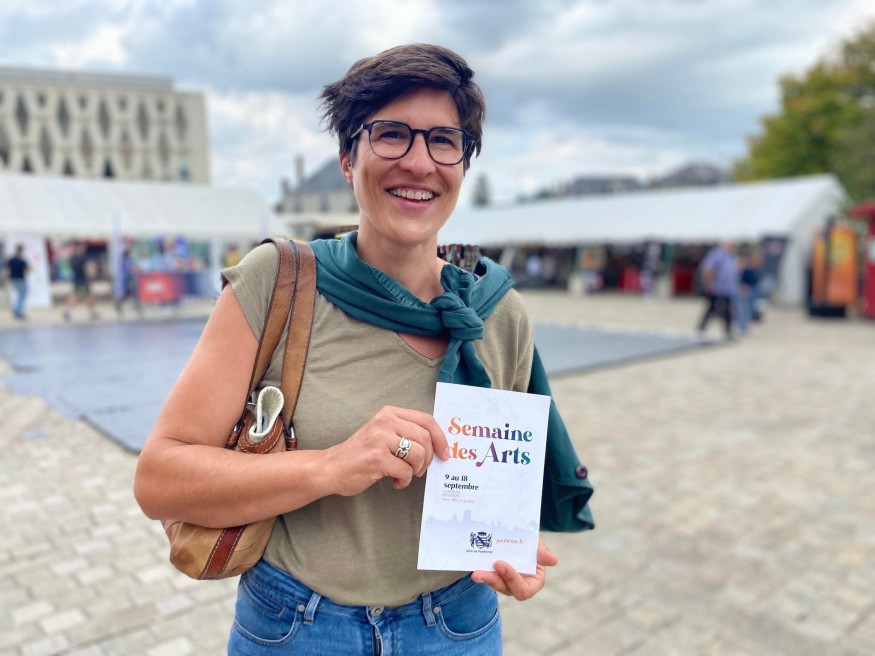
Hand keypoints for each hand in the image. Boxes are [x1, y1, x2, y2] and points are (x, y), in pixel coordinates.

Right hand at [326, 406, 448, 495]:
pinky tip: (394, 482)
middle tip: (419, 469)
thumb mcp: (383, 433)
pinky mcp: (376, 458)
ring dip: (416, 470)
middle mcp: (385, 422)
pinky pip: (405, 472)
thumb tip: (438, 445)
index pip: (426, 420)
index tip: (444, 453)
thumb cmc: (361, 453)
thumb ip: (406, 432)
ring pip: (418, 455)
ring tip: (405, 474)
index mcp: (389, 413)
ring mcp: (380, 439)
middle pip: (425, 438)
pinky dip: (404, 481)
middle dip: (428, 459)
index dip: (441, 438)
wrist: (332, 467)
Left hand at [471, 538, 557, 600]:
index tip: (500, 564)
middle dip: (493, 581)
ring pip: (494, 583)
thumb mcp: (537, 544)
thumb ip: (542, 552)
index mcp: (534, 581)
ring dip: (484, 578)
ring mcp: (504, 580)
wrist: (516, 534)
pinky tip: (473, 565)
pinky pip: (486, 575)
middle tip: (479, 572)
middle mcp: (518, 584)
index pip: (524, 590)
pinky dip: (480, 571)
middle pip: (505, 589)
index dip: (512, 580)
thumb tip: (554, 560)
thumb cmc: (530, 541)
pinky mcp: (492, 574)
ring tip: (475, 573)